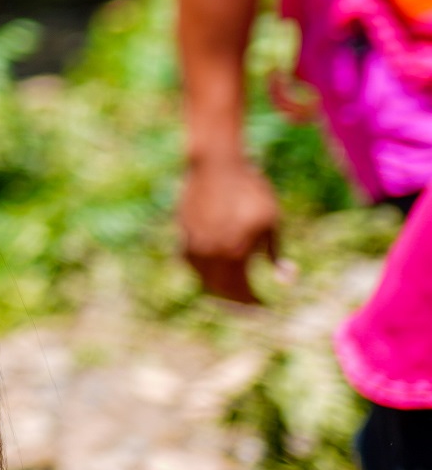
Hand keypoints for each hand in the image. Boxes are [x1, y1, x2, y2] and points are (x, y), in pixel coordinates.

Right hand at [178, 150, 283, 303]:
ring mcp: (192, 243)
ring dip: (218, 288)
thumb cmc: (250, 188)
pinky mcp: (182, 232)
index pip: (242, 292)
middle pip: (220, 291)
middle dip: (237, 301)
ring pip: (202, 279)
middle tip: (252, 302)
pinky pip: (190, 262)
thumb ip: (275, 253)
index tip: (266, 306)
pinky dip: (203, 271)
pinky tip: (215, 267)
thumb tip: (287, 280)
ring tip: (235, 287)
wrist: (215, 163)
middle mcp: (209, 253)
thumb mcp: (271, 220)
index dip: (255, 303)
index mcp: (234, 252)